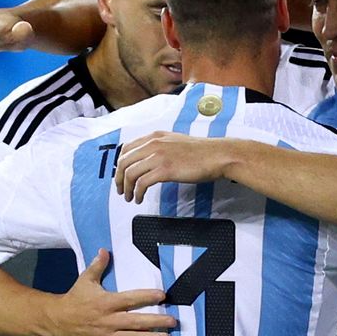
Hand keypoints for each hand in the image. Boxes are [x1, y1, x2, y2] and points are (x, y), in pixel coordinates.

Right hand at [45, 249, 174, 335]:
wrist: (58, 320)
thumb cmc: (75, 297)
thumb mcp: (85, 279)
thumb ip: (97, 265)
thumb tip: (105, 250)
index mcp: (107, 302)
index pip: (130, 299)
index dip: (147, 297)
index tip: (163, 295)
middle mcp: (109, 320)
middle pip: (136, 322)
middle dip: (156, 322)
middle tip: (173, 321)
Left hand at [114, 132, 236, 202]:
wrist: (217, 155)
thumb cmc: (201, 152)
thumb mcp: (175, 142)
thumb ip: (160, 147)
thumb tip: (148, 160)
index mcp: (155, 136)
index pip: (127, 148)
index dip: (121, 164)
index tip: (121, 175)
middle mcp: (153, 144)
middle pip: (124, 162)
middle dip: (119, 178)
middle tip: (121, 190)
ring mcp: (158, 156)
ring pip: (130, 173)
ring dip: (127, 188)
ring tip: (130, 197)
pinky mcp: (165, 169)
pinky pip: (142, 183)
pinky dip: (138, 193)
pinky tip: (140, 198)